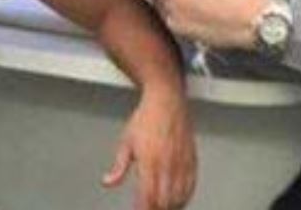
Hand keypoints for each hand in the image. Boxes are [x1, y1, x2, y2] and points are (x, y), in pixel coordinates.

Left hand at [102, 91, 196, 208]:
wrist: (166, 100)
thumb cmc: (146, 118)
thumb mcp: (126, 142)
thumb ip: (118, 167)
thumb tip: (108, 182)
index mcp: (149, 160)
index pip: (147, 196)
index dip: (142, 209)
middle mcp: (167, 163)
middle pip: (164, 201)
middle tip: (148, 209)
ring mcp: (182, 162)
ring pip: (179, 197)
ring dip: (170, 206)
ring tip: (161, 207)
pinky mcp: (192, 159)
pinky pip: (191, 186)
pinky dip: (184, 197)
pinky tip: (177, 200)